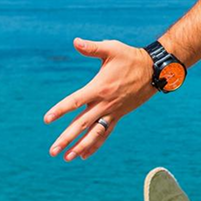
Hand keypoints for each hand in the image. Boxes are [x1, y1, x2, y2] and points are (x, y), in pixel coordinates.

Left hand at [44, 37, 154, 160]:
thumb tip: (75, 41)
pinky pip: (105, 133)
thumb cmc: (130, 57)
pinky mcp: (118, 116)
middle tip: (52, 151)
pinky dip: (94, 145)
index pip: (75, 101)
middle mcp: (104, 104)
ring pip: (94, 134)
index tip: (46, 120)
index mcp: (99, 88)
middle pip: (81, 124)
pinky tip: (84, 155)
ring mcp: (112, 112)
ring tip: (67, 158)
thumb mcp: (112, 49)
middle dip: (66, 138)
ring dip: (80, 147)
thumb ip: (92, 47)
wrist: (154, 71)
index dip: (60, 110)